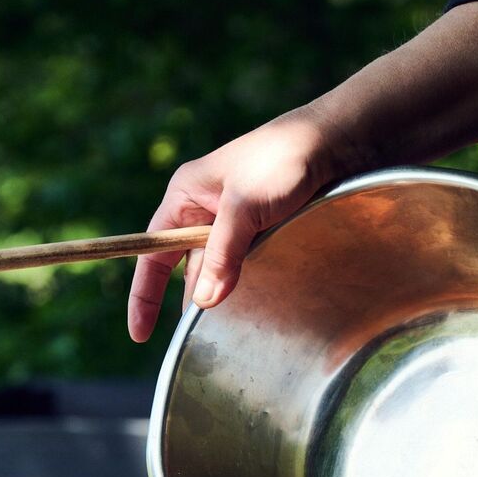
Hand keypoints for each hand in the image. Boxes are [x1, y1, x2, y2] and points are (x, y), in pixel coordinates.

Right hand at [127, 107, 352, 341]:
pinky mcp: (261, 229)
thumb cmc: (283, 160)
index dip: (144, 295)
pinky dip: (248, 284)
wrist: (336, 141)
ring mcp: (233, 221)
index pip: (152, 252)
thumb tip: (203, 303)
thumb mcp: (245, 207)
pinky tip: (259, 300)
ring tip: (240, 319)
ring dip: (226, 291)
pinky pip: (245, 265)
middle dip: (196, 298)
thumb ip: (222, 254)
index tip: (140, 335)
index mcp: (185, 196)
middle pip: (187, 268)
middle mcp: (203, 210)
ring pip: (219, 269)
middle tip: (208, 335)